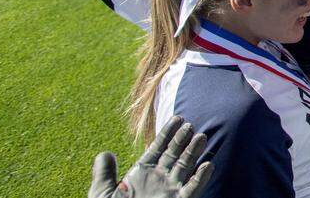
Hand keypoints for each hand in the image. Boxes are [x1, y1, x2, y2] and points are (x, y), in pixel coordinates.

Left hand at [90, 116, 212, 197]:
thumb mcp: (102, 193)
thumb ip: (104, 174)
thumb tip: (106, 154)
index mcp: (143, 172)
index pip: (158, 147)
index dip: (167, 133)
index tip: (178, 118)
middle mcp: (159, 178)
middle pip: (174, 154)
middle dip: (182, 140)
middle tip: (190, 126)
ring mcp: (170, 190)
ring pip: (185, 167)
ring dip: (194, 153)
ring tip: (201, 137)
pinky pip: (192, 189)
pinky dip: (200, 178)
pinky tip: (207, 165)